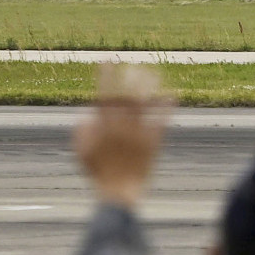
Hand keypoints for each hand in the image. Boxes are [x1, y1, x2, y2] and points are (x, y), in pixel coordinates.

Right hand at [71, 64, 172, 207]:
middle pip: (125, 97)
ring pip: (143, 105)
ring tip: (153, 71)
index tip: (106, 61)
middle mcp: (120, 129)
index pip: (103, 96)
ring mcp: (137, 135)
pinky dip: (166, 108)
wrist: (118, 193)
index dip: (105, 77)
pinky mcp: (152, 143)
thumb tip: (87, 114)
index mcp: (102, 129)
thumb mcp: (82, 154)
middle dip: (127, 78)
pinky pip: (160, 122)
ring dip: (147, 87)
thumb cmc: (99, 174)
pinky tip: (172, 95)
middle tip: (132, 61)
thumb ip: (82, 133)